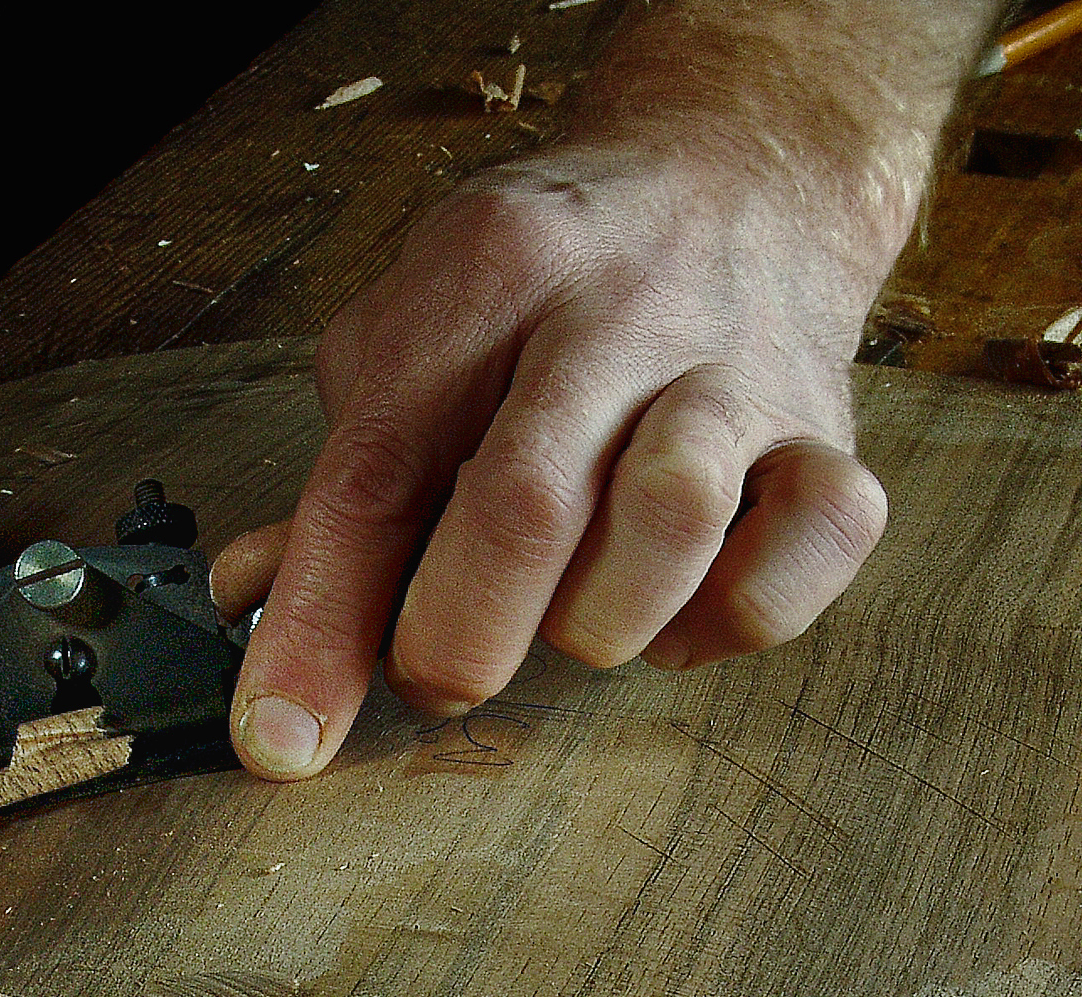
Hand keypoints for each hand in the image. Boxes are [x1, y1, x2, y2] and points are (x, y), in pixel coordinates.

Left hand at [215, 141, 895, 779]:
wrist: (740, 175)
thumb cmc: (552, 287)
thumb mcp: (419, 333)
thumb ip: (349, 476)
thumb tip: (251, 601)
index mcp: (489, 270)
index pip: (377, 468)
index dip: (320, 621)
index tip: (282, 736)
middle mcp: (618, 308)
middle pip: (525, 503)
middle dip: (459, 635)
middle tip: (441, 669)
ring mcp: (738, 367)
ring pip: (673, 523)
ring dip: (601, 617)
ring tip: (577, 607)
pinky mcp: (830, 431)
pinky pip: (810, 547)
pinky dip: (736, 611)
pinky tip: (685, 603)